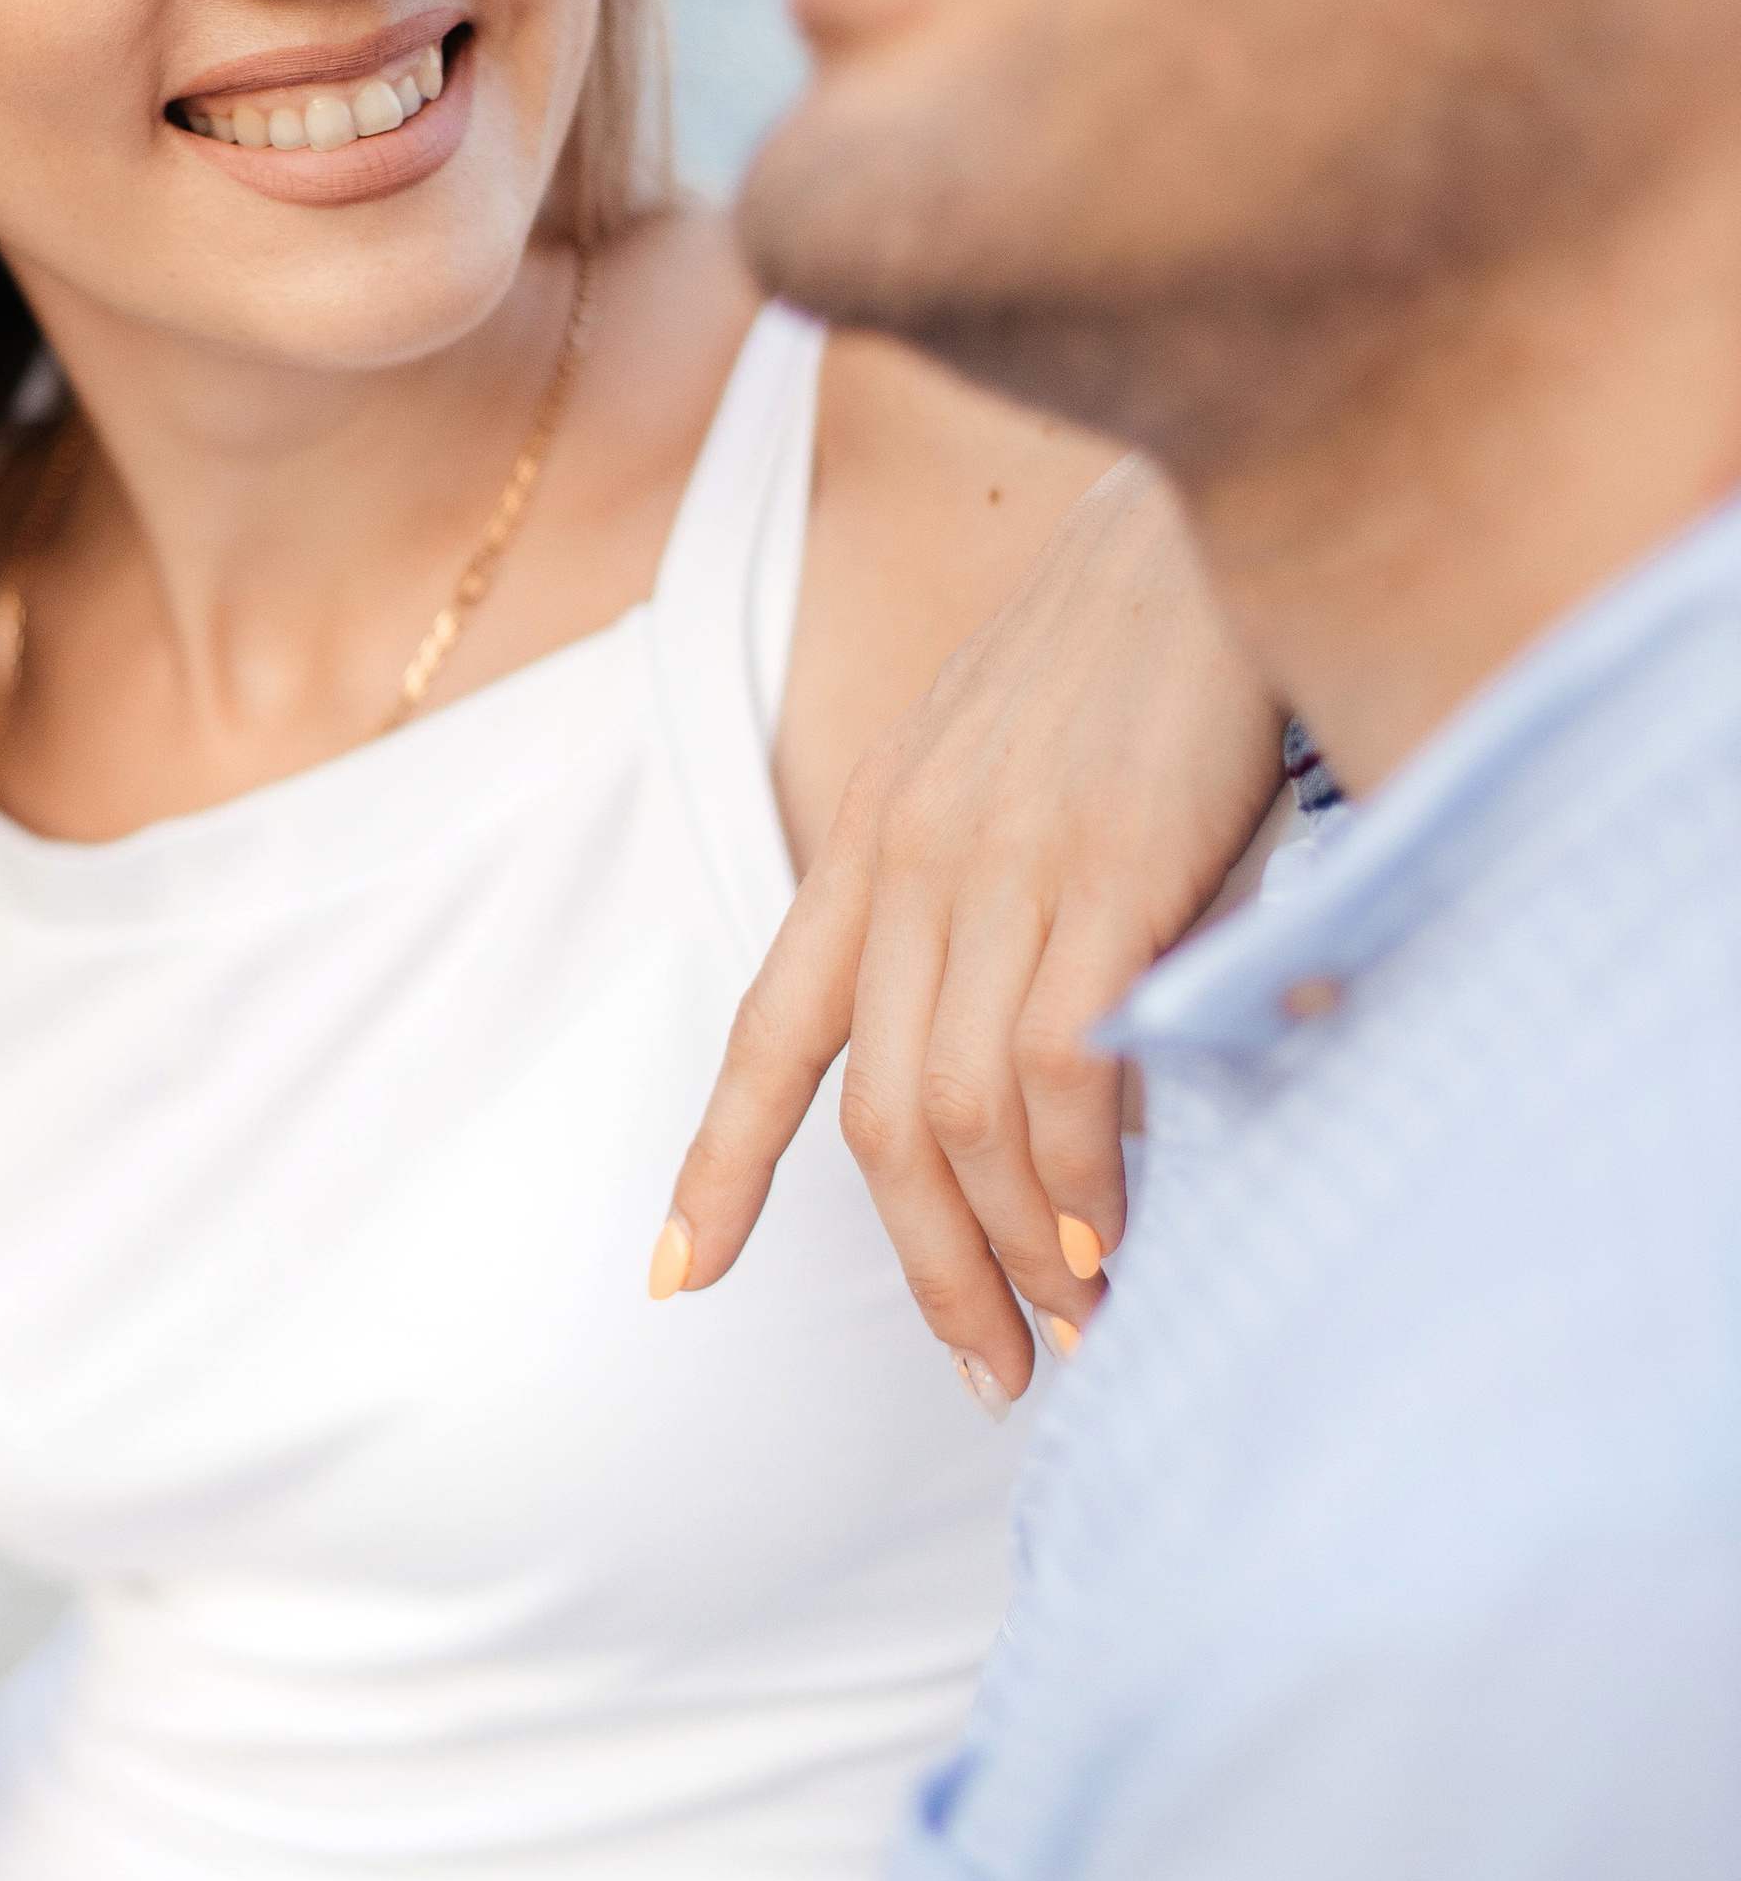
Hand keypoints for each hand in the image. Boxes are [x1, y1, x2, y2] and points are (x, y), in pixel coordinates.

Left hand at [655, 458, 1284, 1405]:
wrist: (1208, 509)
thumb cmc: (1131, 646)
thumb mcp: (1002, 756)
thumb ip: (981, 886)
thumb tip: (1031, 1047)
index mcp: (871, 840)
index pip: (770, 1031)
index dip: (716, 1165)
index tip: (672, 1278)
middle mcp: (909, 862)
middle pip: (878, 1118)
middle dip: (926, 1269)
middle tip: (991, 1371)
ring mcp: (1000, 866)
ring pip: (962, 1114)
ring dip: (1016, 1248)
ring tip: (1068, 1328)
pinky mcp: (1106, 868)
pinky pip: (1062, 1067)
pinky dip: (1080, 1174)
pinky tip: (1114, 1238)